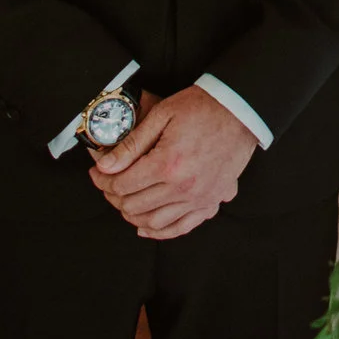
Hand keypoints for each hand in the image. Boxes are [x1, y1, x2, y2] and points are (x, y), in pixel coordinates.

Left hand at [90, 85, 258, 239]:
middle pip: (134, 206)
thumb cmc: (202, 107)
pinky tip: (147, 227)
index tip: (97, 173)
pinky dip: (161, 232)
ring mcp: (199, 198)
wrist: (241, 110)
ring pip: (154, 221)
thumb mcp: (162, 115)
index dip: (102, 180)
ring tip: (124, 201)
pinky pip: (182, 227)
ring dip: (133, 215)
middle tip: (107, 184)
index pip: (122, 185)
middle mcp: (182, 187)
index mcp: (167, 164)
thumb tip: (105, 167)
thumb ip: (131, 144)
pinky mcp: (211, 201)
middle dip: (113, 196)